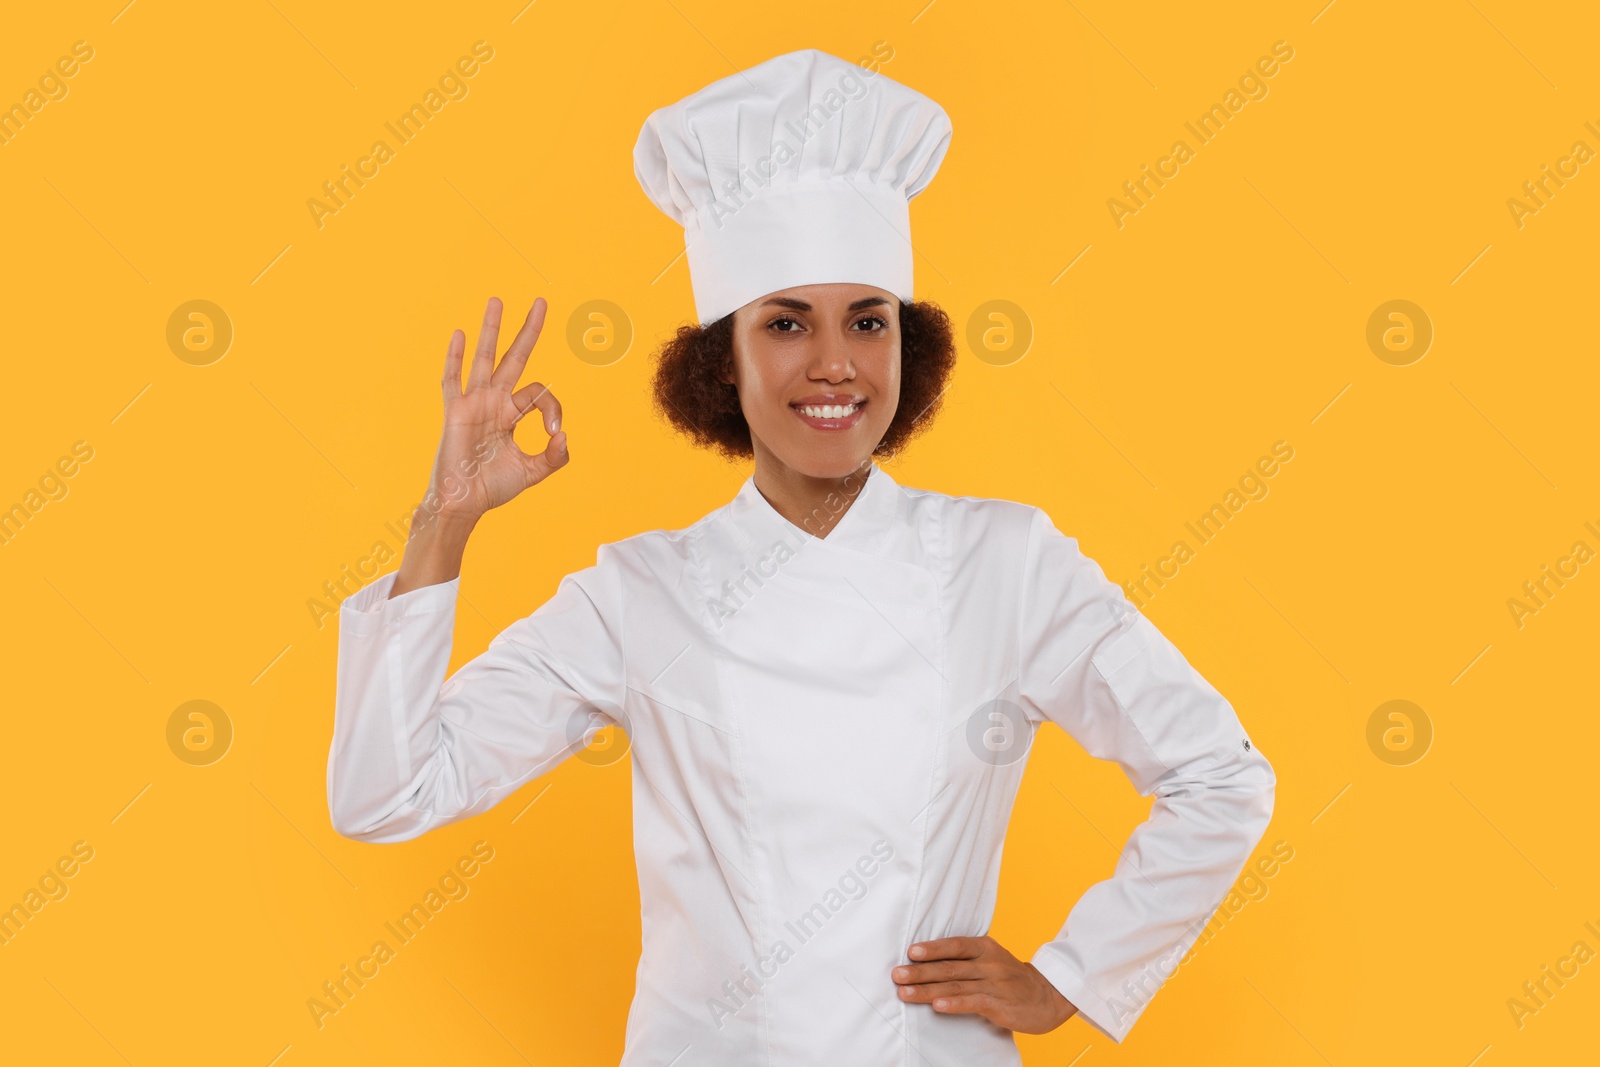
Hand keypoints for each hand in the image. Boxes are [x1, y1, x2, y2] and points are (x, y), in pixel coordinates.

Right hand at [427, 295, 566, 522]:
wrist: (463, 504)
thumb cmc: (493, 487)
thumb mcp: (533, 472)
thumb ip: (554, 457)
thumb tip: (564, 436)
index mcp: (512, 413)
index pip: (540, 393)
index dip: (553, 409)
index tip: (554, 434)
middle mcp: (494, 402)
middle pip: (514, 358)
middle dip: (527, 331)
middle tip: (540, 302)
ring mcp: (474, 404)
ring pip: (484, 359)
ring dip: (491, 330)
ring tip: (496, 301)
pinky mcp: (455, 413)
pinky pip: (453, 381)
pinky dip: (455, 359)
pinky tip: (459, 334)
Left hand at [891, 935, 1076, 1034]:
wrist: (1048, 996)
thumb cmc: (1011, 978)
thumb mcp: (992, 959)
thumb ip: (965, 958)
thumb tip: (927, 961)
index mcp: (986, 947)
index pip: (954, 945)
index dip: (932, 948)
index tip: (910, 952)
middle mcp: (989, 963)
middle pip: (949, 966)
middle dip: (920, 971)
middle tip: (897, 975)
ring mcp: (995, 984)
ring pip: (955, 985)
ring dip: (927, 989)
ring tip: (905, 993)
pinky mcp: (1000, 1004)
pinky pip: (973, 1002)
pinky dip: (953, 1003)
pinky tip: (937, 1005)